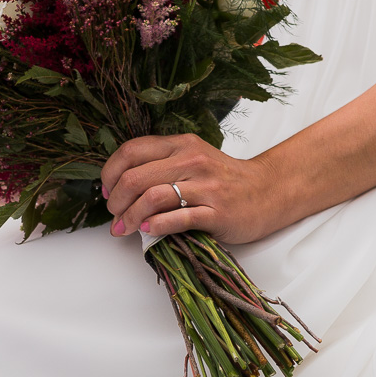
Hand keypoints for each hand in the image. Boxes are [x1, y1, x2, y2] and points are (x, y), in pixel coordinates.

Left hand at [100, 134, 280, 244]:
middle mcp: (191, 161)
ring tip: (125, 227)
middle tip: (114, 215)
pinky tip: (147, 231)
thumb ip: (160, 166)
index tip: (107, 191)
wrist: (268, 191)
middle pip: (135, 177)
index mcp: (181, 145)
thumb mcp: (192, 160)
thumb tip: (119, 187)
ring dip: (130, 217)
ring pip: (151, 198)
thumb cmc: (224, 179)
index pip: (131, 151)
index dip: (110, 173)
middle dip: (115, 201)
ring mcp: (205, 187)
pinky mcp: (217, 212)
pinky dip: (156, 226)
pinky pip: (177, 219)